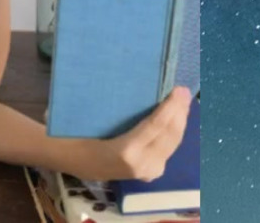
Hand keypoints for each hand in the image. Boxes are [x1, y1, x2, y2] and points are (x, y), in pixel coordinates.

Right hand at [73, 87, 190, 181]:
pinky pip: (168, 149)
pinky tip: (177, 119)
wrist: (76, 164)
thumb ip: (120, 110)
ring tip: (183, 101)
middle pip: (169, 134)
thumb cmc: (79, 136)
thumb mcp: (94, 119)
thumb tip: (142, 86)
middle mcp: (141, 163)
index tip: (179, 89)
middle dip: (180, 112)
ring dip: (180, 121)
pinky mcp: (151, 172)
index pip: (156, 125)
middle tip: (183, 91)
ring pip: (173, 143)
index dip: (170, 107)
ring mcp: (148, 171)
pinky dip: (174, 133)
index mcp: (125, 151)